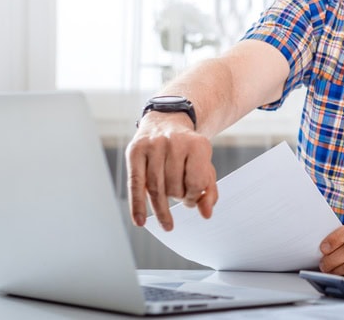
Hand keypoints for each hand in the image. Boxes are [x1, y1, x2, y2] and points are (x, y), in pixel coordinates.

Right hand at [125, 113, 217, 229]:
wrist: (166, 122)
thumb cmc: (188, 150)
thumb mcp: (205, 166)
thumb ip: (209, 192)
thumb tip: (206, 214)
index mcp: (198, 144)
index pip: (196, 183)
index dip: (195, 196)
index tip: (192, 196)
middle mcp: (175, 142)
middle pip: (174, 186)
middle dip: (177, 197)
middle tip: (179, 194)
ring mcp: (153, 145)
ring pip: (155, 188)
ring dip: (161, 205)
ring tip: (166, 212)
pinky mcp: (135, 151)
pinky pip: (135, 183)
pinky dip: (137, 205)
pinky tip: (140, 221)